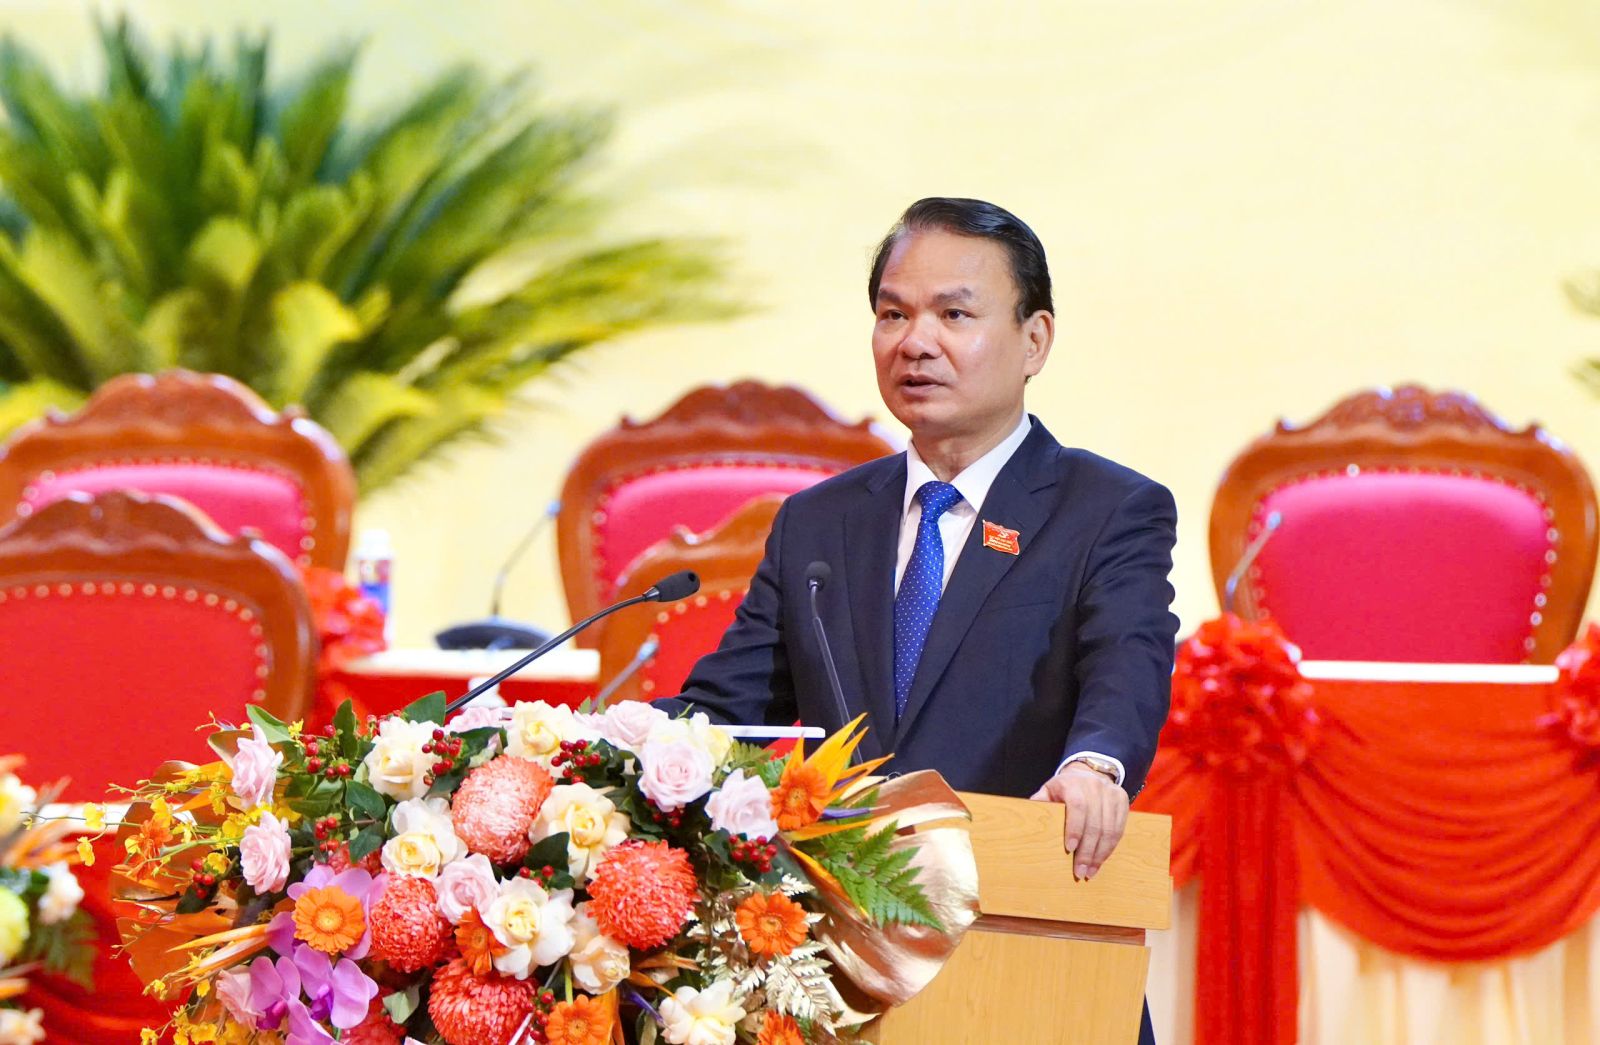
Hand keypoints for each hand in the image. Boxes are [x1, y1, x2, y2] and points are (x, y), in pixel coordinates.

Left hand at [1030, 763, 1128, 879]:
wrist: (1088, 773)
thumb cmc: (1064, 788)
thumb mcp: (1048, 790)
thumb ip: (1039, 803)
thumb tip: (1027, 820)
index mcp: (1073, 783)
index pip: (1077, 806)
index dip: (1074, 829)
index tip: (1069, 849)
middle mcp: (1094, 786)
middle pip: (1095, 823)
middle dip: (1088, 851)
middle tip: (1080, 871)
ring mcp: (1111, 793)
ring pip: (1109, 829)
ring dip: (1100, 854)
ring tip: (1090, 871)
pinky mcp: (1122, 801)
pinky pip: (1119, 829)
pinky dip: (1110, 848)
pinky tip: (1100, 860)